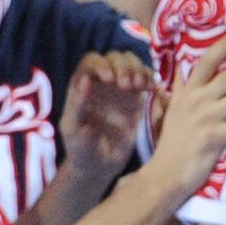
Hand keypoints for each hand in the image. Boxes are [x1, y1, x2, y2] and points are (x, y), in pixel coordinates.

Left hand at [60, 51, 153, 183]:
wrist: (100, 166)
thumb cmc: (81, 148)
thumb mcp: (73, 129)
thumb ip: (78, 106)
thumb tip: (86, 81)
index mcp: (82, 85)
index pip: (91, 61)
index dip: (101, 64)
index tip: (110, 79)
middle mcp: (101, 81)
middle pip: (114, 58)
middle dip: (123, 66)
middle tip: (127, 85)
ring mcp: (120, 87)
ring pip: (131, 63)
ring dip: (137, 69)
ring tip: (140, 86)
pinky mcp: (135, 97)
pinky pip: (144, 79)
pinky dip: (149, 78)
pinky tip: (152, 89)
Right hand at [149, 35, 225, 199]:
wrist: (166, 172)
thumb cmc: (174, 139)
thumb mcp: (174, 107)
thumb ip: (181, 85)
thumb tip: (182, 64)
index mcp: (189, 90)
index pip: (207, 60)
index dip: (225, 44)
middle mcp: (197, 99)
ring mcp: (206, 117)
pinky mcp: (214, 137)